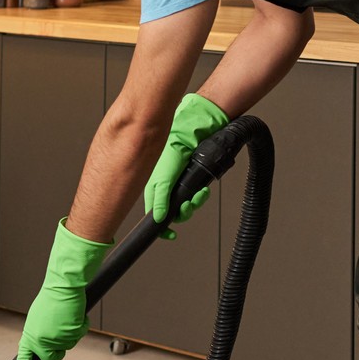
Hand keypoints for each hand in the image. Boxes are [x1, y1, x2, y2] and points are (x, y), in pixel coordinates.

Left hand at [15, 220, 112, 359]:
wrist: (62, 285)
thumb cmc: (52, 298)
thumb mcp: (39, 319)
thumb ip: (38, 334)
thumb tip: (42, 347)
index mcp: (30, 335)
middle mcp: (40, 340)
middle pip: (53, 358)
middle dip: (60, 351)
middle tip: (63, 335)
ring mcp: (55, 338)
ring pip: (69, 345)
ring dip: (72, 332)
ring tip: (67, 316)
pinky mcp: (70, 333)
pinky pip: (81, 334)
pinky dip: (82, 324)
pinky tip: (76, 314)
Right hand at [144, 93, 229, 238]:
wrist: (198, 125)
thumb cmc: (176, 142)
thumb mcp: (163, 173)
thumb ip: (159, 196)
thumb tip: (157, 218)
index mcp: (154, 182)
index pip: (154, 210)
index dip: (161, 225)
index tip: (169, 234)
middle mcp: (168, 182)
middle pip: (173, 210)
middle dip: (183, 212)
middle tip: (189, 206)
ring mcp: (182, 180)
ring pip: (187, 204)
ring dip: (194, 204)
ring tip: (199, 195)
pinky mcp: (197, 176)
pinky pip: (198, 194)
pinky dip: (201, 195)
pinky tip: (204, 189)